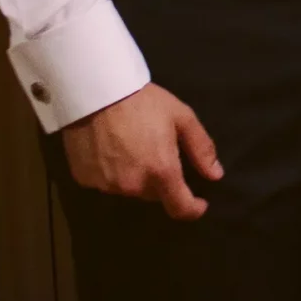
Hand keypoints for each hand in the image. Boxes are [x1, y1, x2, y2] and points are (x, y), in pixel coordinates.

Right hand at [62, 83, 223, 221]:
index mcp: (161, 171)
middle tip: (157, 153)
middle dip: (160, 181)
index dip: (193, 209)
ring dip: (135, 177)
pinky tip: (110, 151)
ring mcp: (106, 185)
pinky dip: (111, 173)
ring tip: (132, 149)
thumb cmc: (144, 102)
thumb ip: (201, 149)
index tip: (199, 204)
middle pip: (154, 195)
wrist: (97, 91)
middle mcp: (133, 185)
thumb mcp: (181, 117)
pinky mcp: (84, 179)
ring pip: (129, 189)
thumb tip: (215, 175)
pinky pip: (105, 183)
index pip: (180, 208)